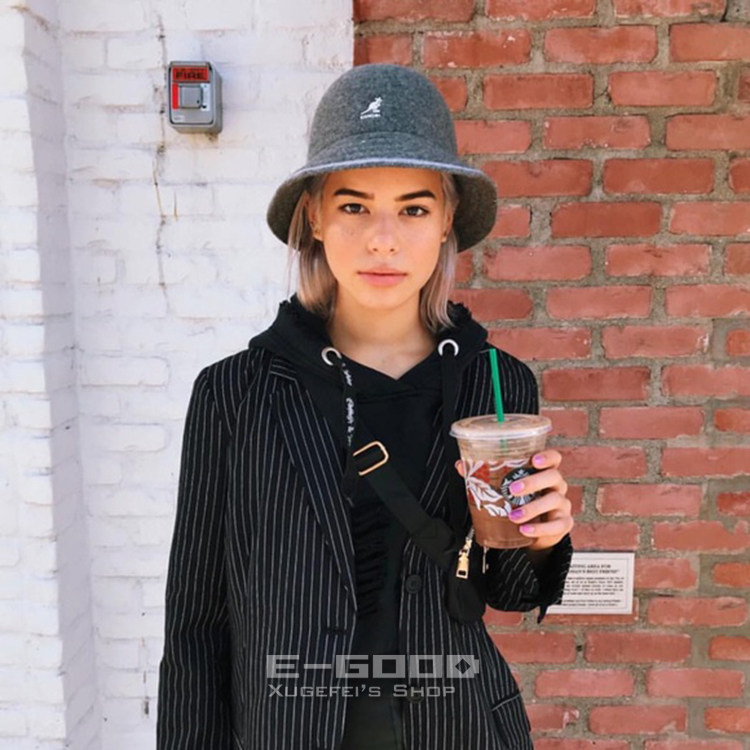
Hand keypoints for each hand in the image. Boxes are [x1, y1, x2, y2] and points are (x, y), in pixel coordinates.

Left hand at [454, 449, 573, 551]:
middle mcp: (556, 485)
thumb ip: (485, 475)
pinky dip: (540, 528)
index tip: (534, 459)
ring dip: (532, 508)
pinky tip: (525, 529)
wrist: (531, 530)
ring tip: (513, 515)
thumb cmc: (519, 502)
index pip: (554, 458)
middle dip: (533, 481)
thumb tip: (461, 465)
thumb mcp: (504, 488)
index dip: (547, 456)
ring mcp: (561, 504)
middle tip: (512, 489)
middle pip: (553, 476)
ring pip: (554, 500)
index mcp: (543, 472)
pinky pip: (557, 525)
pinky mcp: (563, 523)